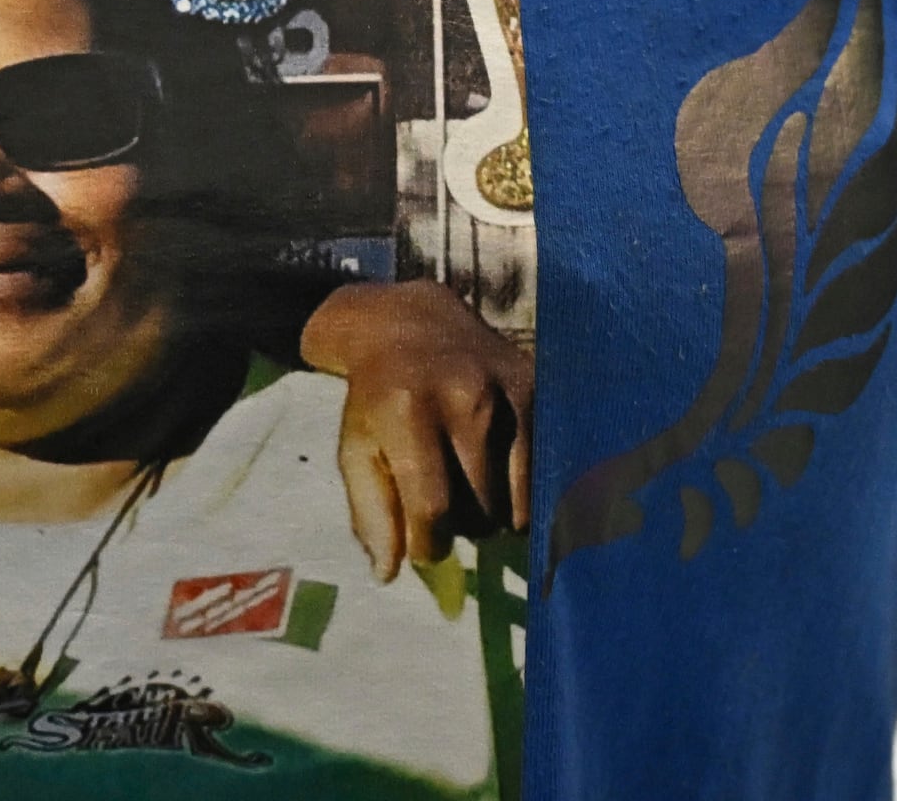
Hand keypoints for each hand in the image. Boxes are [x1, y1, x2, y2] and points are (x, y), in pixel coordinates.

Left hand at [299, 278, 532, 580]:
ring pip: (517, 500)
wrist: (411, 323)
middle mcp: (466, 399)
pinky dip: (523, 491)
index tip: (425, 545)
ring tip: (470, 490)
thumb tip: (390, 574)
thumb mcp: (354, 448)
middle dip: (462, 526)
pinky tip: (500, 476)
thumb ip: (370, 512)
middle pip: (481, 511)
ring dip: (495, 514)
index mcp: (409, 413)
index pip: (435, 510)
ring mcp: (508, 392)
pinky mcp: (537, 389)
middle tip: (446, 506)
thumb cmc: (375, 397)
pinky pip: (542, 473)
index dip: (430, 545)